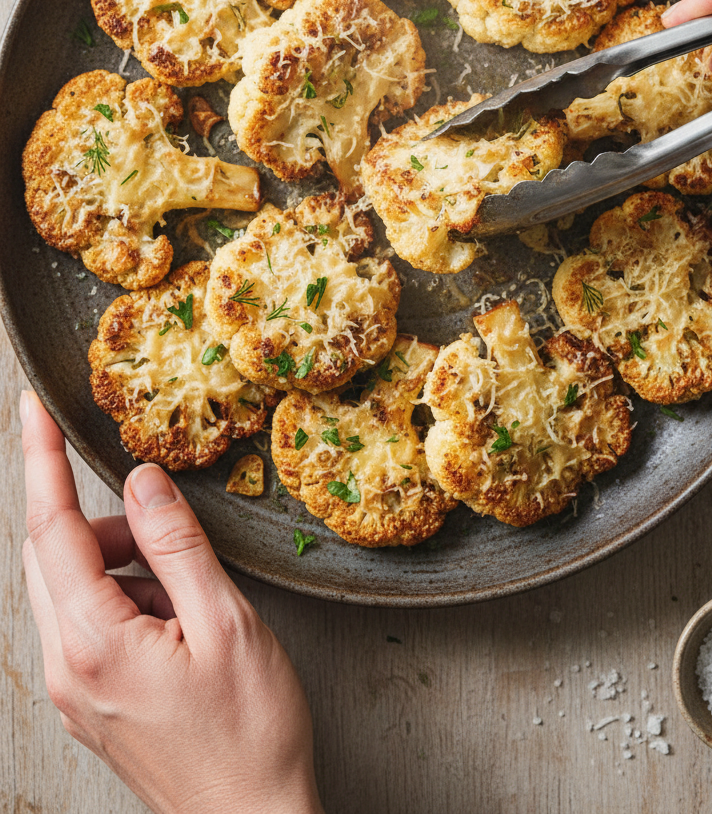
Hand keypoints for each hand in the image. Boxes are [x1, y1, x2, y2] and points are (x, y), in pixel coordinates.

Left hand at [20, 389, 323, 813]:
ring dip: (122, 562)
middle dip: (101, 518)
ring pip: (74, 588)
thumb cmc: (249, 734)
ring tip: (190, 590)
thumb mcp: (227, 623)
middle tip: (158, 514)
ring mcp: (76, 689)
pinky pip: (90, 622)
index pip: (53, 527)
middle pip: (54, 555)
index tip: (33, 407)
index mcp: (93, 642)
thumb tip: (142, 480)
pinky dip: (129, 597)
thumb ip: (177, 543)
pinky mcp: (93, 701)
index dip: (42, 458)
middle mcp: (67, 667)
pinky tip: (181, 619)